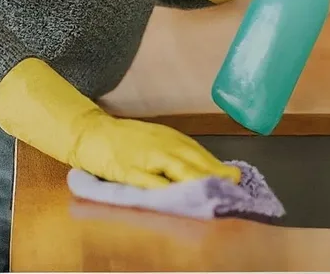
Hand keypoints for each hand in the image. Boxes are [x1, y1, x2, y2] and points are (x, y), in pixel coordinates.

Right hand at [0, 58, 237, 188]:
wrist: (92, 132)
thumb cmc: (126, 140)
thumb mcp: (156, 142)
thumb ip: (177, 155)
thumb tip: (204, 169)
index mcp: (171, 139)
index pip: (200, 154)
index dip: (218, 166)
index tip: (237, 177)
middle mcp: (163, 145)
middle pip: (194, 161)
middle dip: (216, 173)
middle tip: (236, 184)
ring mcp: (146, 157)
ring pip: (177, 169)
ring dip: (198, 179)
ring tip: (216, 190)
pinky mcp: (129, 170)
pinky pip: (150, 182)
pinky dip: (166, 189)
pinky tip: (178, 196)